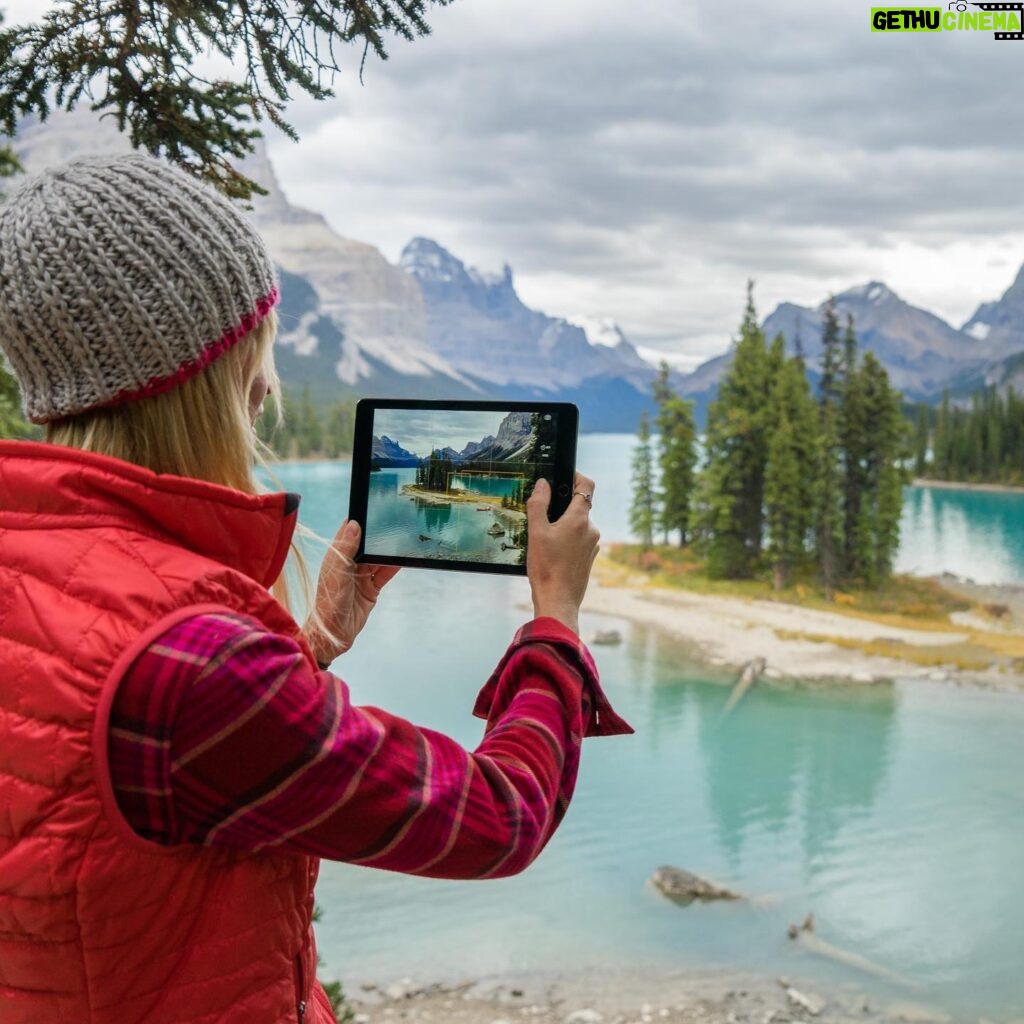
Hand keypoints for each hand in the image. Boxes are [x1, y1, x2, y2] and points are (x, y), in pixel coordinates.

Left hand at [303, 520, 399, 666]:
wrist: (333, 635)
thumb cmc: (329, 604)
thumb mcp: (338, 573)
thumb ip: (346, 549)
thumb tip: (354, 524)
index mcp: (337, 556)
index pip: (349, 530)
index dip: (360, 518)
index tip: (374, 506)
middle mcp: (349, 564)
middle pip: (367, 543)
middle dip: (379, 533)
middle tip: (396, 519)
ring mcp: (361, 576)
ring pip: (378, 558)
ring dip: (388, 550)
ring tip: (404, 536)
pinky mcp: (371, 589)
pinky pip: (385, 573)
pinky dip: (394, 566)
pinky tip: (404, 558)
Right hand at [525, 472, 599, 635]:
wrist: (558, 600)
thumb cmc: (546, 568)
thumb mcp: (536, 532)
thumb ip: (538, 504)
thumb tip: (543, 484)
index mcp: (579, 519)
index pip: (586, 485)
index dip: (575, 476)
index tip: (563, 476)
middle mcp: (591, 529)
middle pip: (579, 506)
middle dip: (562, 506)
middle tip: (542, 516)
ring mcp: (592, 544)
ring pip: (578, 524)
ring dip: (563, 526)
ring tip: (544, 540)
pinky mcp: (589, 557)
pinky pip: (579, 540)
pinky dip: (567, 540)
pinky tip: (552, 553)